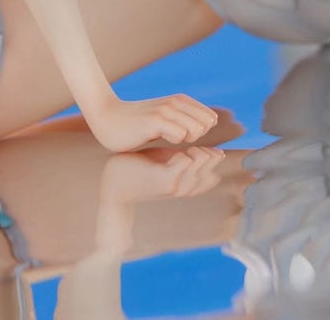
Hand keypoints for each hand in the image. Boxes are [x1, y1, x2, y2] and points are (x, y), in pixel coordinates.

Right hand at [82, 92, 219, 151]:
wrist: (106, 117)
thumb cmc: (136, 123)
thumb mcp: (164, 117)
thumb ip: (184, 118)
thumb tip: (212, 122)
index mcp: (180, 100)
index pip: (210, 117)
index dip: (201, 131)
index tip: (183, 136)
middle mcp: (175, 102)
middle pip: (206, 124)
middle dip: (196, 137)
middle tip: (175, 139)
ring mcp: (166, 110)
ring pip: (197, 129)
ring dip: (186, 139)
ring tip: (166, 138)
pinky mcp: (155, 121)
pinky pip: (181, 135)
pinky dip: (175, 141)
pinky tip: (159, 138)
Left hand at [100, 145, 233, 206]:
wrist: (114, 181)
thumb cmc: (138, 167)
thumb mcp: (163, 161)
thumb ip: (179, 156)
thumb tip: (195, 142)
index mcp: (182, 183)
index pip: (209, 176)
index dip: (214, 161)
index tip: (214, 147)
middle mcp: (181, 188)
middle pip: (208, 175)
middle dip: (212, 160)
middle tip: (212, 145)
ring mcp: (173, 185)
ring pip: (197, 171)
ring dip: (202, 158)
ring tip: (201, 147)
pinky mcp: (162, 179)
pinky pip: (181, 168)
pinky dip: (187, 158)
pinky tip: (186, 151)